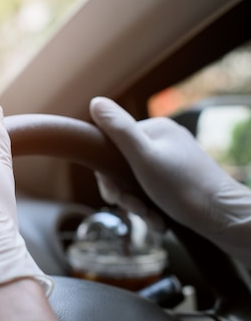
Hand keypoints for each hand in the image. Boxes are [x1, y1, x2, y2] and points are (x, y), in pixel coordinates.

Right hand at [90, 97, 250, 265]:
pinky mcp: (178, 180)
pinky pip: (151, 191)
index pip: (111, 147)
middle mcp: (163, 141)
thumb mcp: (143, 157)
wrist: (224, 217)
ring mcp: (171, 161)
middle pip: (122, 167)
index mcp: (154, 129)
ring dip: (137, 204)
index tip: (115, 195)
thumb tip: (96, 101)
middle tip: (135, 209)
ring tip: (150, 217)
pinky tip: (159, 219)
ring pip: (135, 183)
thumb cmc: (184, 188)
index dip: (107, 175)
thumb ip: (118, 129)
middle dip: (125, 194)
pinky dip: (151, 208)